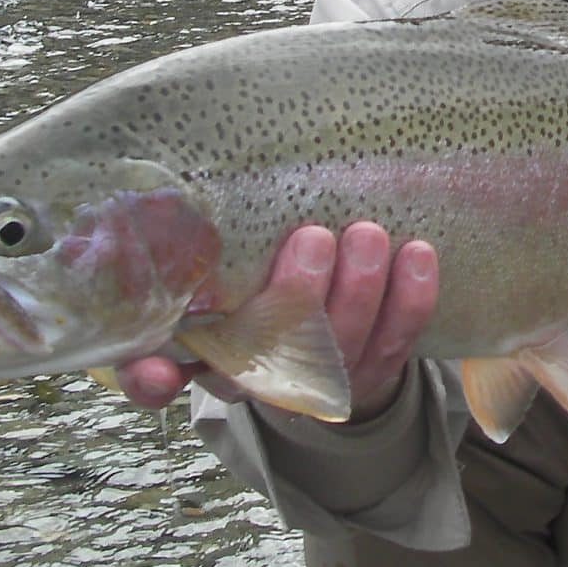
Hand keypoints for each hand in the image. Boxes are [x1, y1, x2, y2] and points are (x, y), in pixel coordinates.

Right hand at [116, 222, 438, 420]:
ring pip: (341, 346)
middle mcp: (257, 376)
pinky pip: (398, 340)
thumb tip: (150, 186)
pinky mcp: (374, 369)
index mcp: (202, 351)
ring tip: (368, 234)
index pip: (159, 377)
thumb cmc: (259, 287)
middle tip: (314, 237)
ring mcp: (321, 380)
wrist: (326, 346)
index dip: (151, 378)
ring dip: (360, 289)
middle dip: (297, 297)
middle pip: (272, 354)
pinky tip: (417, 254)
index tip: (154, 367)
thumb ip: (193, 247)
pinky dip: (412, 299)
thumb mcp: (219, 274)